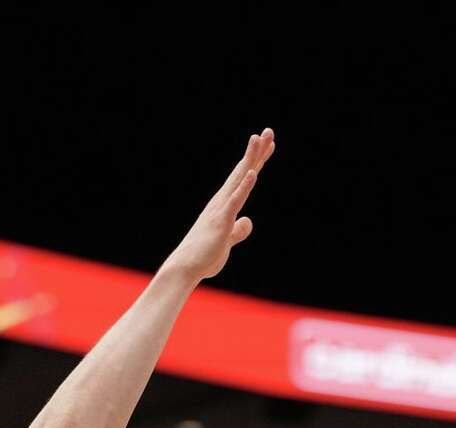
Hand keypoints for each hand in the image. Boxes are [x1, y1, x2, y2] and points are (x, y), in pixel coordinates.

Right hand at [162, 129, 275, 283]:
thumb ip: (238, 230)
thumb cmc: (204, 256)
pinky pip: (235, 201)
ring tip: (259, 139)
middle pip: (243, 171)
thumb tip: (247, 222)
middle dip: (256, 151)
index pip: (244, 178)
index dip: (257, 160)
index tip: (268, 145)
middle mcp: (222, 201)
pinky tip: (253, 173)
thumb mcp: (227, 241)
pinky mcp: (221, 221)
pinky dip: (244, 186)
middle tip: (269, 131)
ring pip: (239, 178)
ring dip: (250, 158)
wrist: (186, 267)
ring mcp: (221, 209)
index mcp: (224, 205)